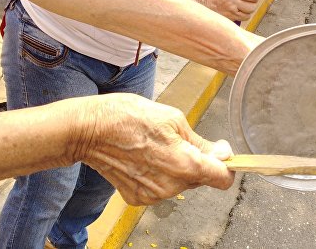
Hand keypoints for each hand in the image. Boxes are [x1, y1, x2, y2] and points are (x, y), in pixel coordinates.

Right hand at [72, 94, 234, 205]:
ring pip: (180, 183)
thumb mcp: (174, 119)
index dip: (225, 166)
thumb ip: (201, 142)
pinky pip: (161, 188)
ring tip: (156, 146)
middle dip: (196, 161)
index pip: (223, 179)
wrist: (89, 129)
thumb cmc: (130, 117)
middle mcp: (171, 186)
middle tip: (177, 140)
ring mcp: (153, 195)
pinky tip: (144, 158)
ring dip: (177, 168)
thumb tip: (224, 153)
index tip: (221, 155)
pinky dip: (158, 175)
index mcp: (186, 165)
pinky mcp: (138, 198)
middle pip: (200, 178)